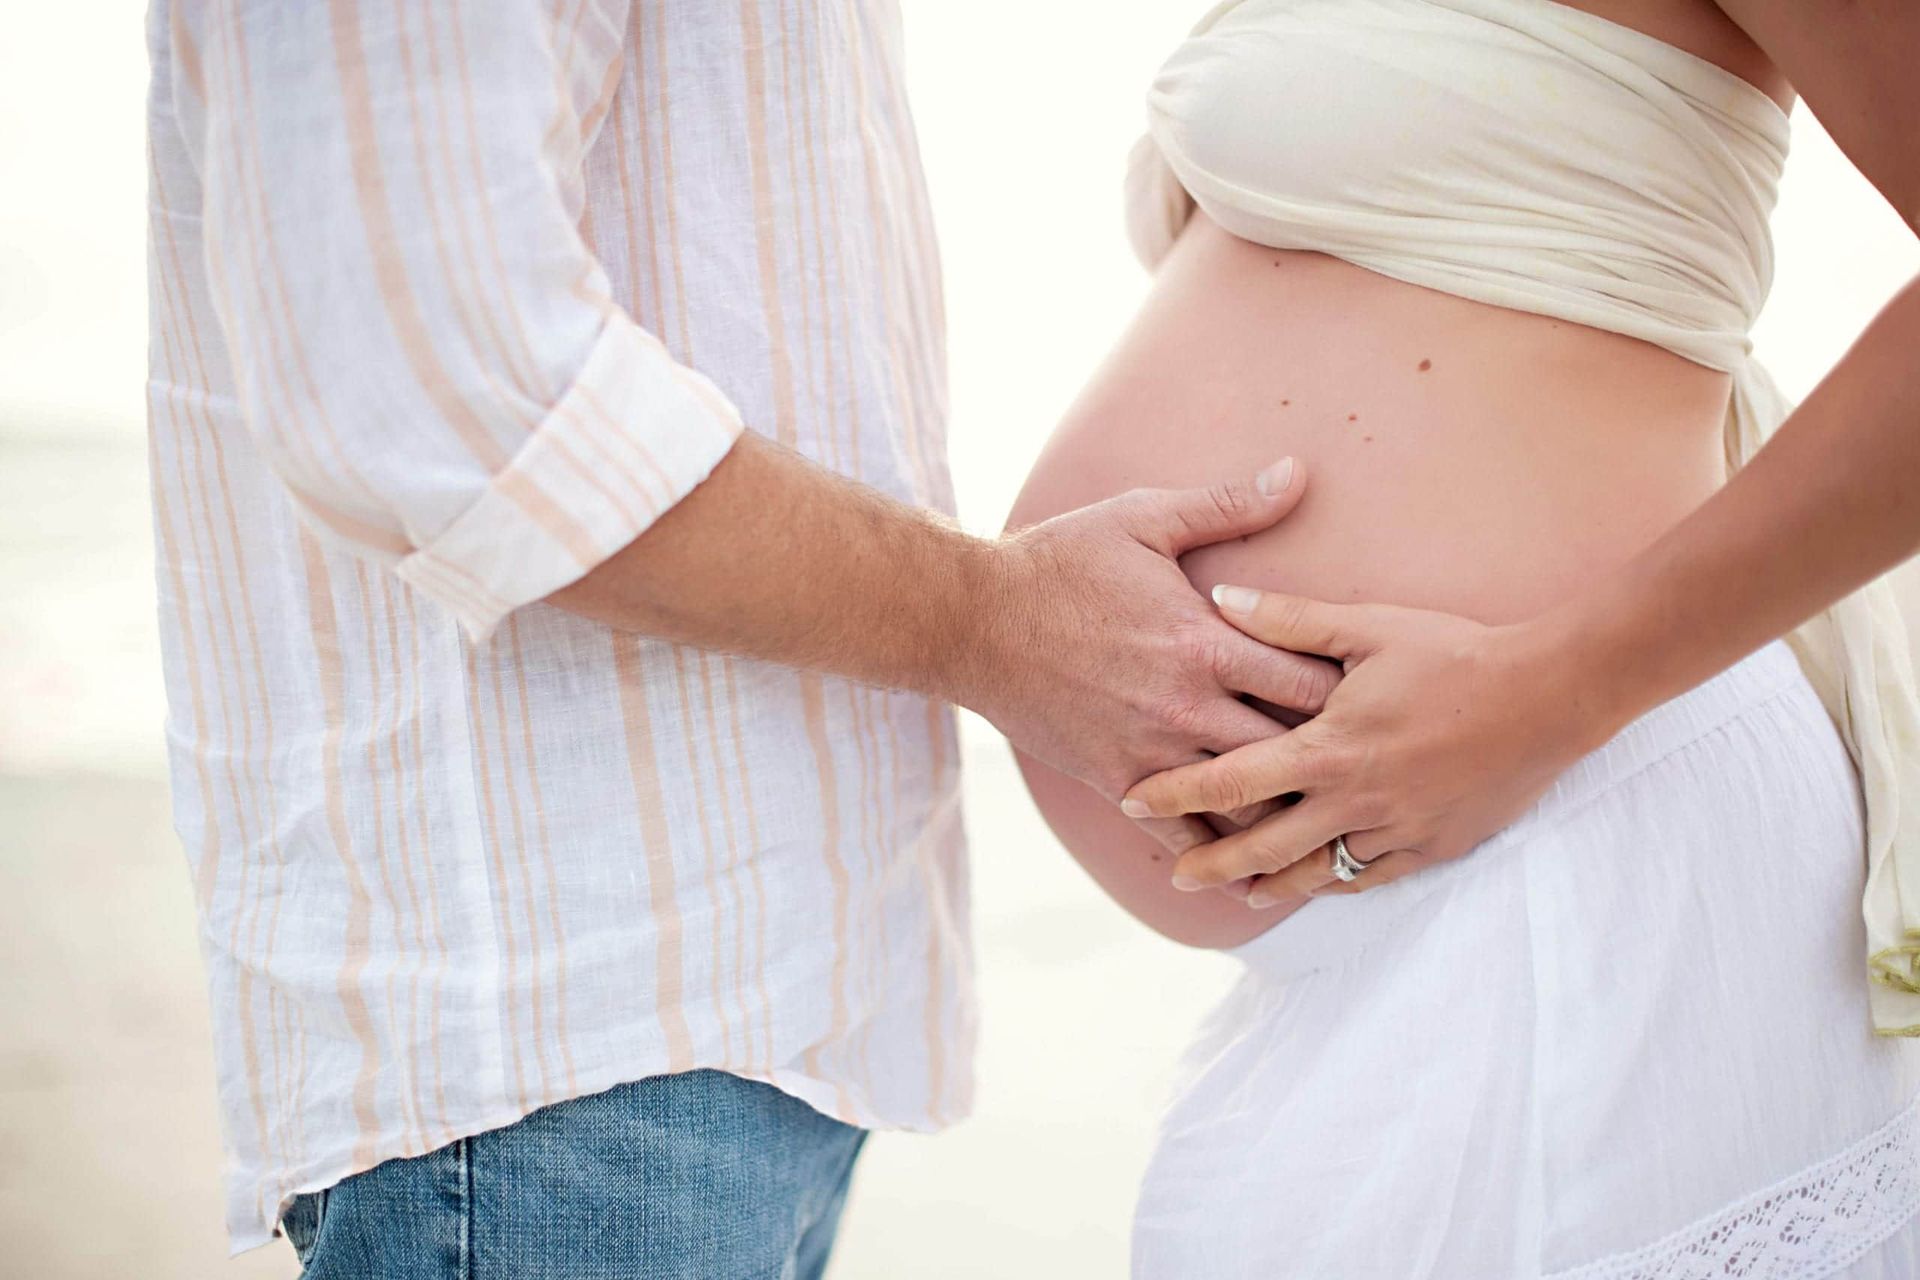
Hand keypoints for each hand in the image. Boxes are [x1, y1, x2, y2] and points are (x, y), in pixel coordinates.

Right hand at [963, 462, 1342, 855]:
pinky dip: (1221, 857)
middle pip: (1293, 748)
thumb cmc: (1060, 564)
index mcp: (1205, 641)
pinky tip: (1254, 869)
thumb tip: (1297, 472)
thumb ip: (1226, 504)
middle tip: (1370, 762)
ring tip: (1333, 819)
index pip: (1312, 679)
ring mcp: (1152, 752)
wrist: (973, 622)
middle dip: (1334, 755)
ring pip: (1245, 803)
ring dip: (1289, 810)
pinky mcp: (1118, 782)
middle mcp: (1187, 707)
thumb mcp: (1143, 519)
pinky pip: (1180, 834)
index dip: (1353, 689)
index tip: (1377, 694)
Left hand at [1120, 587, 1620, 904]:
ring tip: (1236, 893)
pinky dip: (1337, 880)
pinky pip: (1373, 874)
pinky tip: (1317, 883)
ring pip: (1317, 871)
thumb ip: (1287, 620)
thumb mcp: (1368, 626)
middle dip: (1211, 862)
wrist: (1553, 694)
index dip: (1175, 792)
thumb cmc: (1456, 652)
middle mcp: (1354, 800)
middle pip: (1263, 844)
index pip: (1231, 779)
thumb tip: (1217, 597)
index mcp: (1329, 748)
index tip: (1131, 798)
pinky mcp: (1435, 844)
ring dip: (1271, 883)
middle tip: (1170, 874)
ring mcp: (1396, 829)